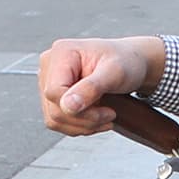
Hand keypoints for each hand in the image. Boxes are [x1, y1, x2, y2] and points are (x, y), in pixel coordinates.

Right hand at [39, 36, 165, 134]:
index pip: (54, 92)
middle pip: (54, 107)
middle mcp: (50, 64)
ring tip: (105, 117)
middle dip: (84, 119)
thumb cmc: (125, 62)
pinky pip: (57, 121)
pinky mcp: (53, 96)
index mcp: (62, 52)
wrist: (130, 64)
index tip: (106, 111)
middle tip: (110, 115)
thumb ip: (91, 88)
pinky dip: (78, 126)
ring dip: (82, 126)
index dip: (77, 109)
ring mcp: (48, 81)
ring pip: (54, 119)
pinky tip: (95, 118)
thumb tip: (67, 105)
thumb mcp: (115, 72)